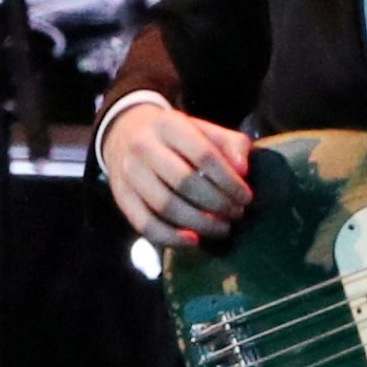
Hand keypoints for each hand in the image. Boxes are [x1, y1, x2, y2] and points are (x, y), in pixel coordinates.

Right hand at [99, 102, 255, 248]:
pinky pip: (145, 225)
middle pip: (185, 182)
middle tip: (236, 214)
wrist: (125, 134)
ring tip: (222, 228)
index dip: (229, 181)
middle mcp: (144, 146)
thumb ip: (230, 144)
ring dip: (199, 223)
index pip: (204, 155)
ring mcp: (128, 173)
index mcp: (169, 125)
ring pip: (165, 206)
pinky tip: (194, 241)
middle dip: (217, 203)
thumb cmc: (175, 136)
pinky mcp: (121, 197)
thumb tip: (243, 171)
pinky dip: (171, 238)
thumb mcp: (202, 129)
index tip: (246, 197)